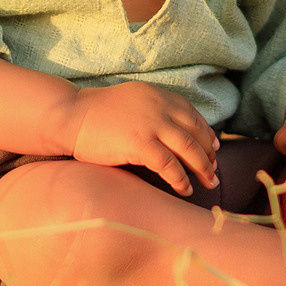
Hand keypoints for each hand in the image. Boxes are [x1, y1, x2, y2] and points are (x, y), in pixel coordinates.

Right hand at [62, 80, 219, 193]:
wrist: (71, 116)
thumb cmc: (98, 113)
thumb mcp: (134, 101)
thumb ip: (155, 110)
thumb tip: (175, 131)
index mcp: (160, 96)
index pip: (194, 116)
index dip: (207, 135)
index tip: (214, 150)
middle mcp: (161, 107)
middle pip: (197, 133)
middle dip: (209, 155)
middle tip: (214, 172)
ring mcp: (151, 125)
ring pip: (189, 149)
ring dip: (203, 169)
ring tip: (208, 183)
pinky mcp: (140, 144)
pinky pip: (169, 166)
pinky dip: (180, 179)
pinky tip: (184, 189)